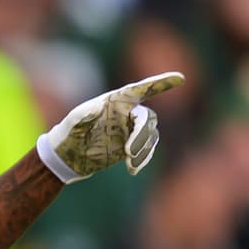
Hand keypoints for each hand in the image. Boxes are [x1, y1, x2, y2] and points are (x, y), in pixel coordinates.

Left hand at [36, 72, 184, 182]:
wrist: (68, 155)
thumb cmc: (69, 133)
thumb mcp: (72, 123)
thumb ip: (83, 115)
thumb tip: (96, 109)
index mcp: (115, 101)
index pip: (141, 89)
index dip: (160, 83)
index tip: (180, 78)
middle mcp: (127, 112)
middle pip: (147, 118)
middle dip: (141, 134)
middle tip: (129, 152)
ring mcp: (131, 129)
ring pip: (150, 135)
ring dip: (143, 150)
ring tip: (129, 163)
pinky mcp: (132, 145)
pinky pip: (147, 149)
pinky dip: (143, 159)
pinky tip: (132, 169)